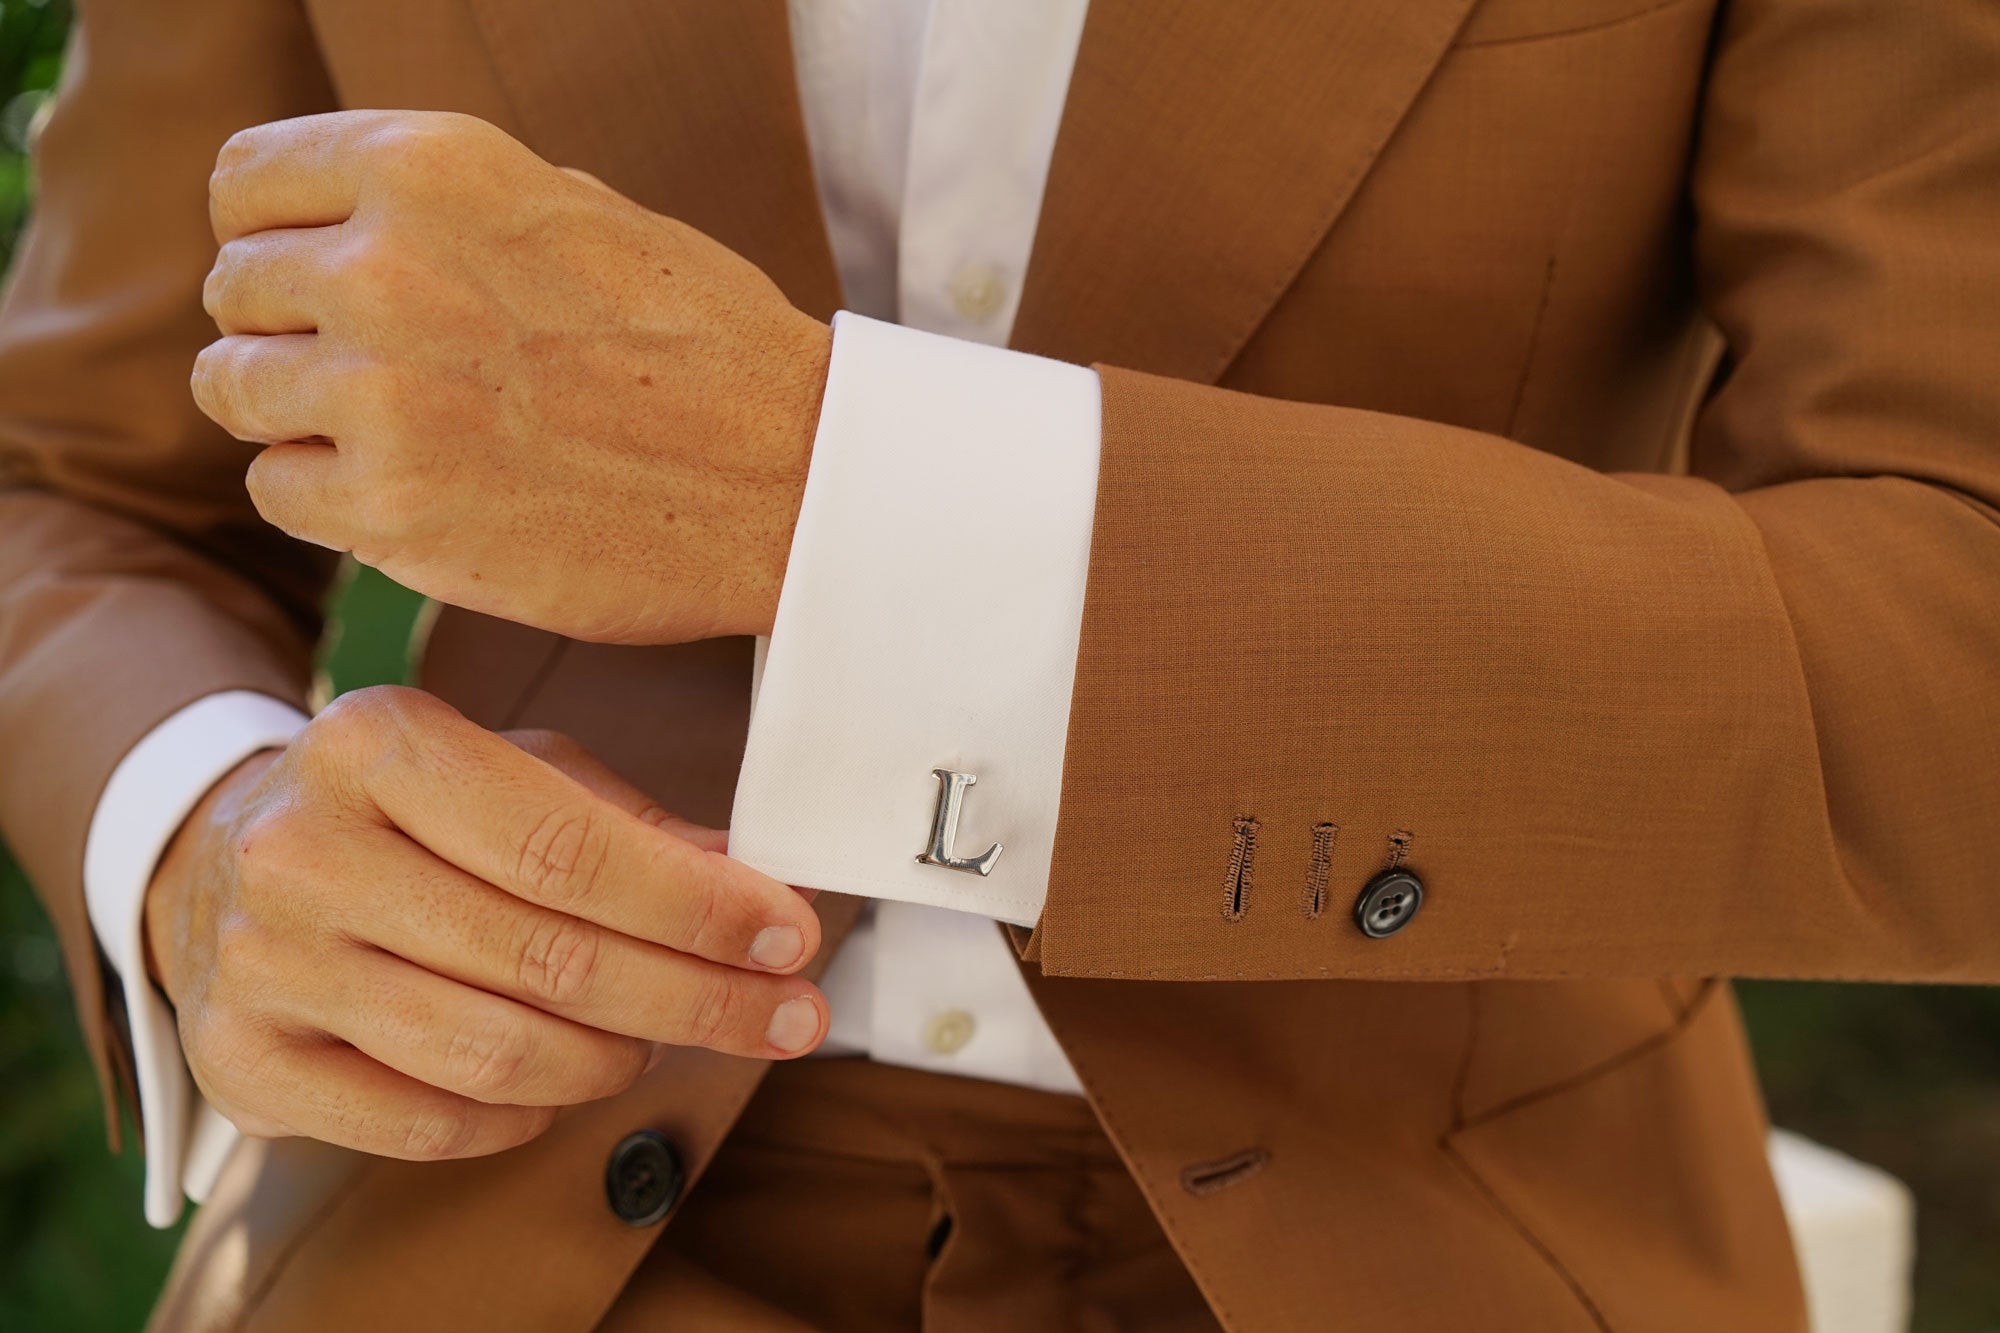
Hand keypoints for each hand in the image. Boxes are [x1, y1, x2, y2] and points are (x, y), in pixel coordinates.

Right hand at [143, 685, 826, 1161]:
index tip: (790, 936)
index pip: (567, 847)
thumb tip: (754, 884)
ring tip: (661, 1039)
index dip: (694, 906)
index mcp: (378, 743)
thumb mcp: (512, 769)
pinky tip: (567, 1079)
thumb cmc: (407, 812)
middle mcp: (304, 848)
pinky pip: (429, 1124)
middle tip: (784, 1014)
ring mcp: (262, 962)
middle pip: (546, 957)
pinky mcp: (243, 1061)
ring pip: (494, 1053)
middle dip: (696, 998)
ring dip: (615, 1059)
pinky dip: (525, 1116)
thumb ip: (629, 823)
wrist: (222, 859)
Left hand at [191, 110, 830, 644]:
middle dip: (290, 330)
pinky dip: (325, 498)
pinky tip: (407, 494)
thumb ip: (446, 208)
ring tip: (387, 435)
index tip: (304, 280)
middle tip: (374, 374)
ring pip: (233, 389)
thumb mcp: (578, 212)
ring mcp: (382, 393)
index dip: (267, 234)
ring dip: (294, 414)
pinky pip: (276, 489)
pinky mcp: (391, 509)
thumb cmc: (705, 345)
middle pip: (236, 290)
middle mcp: (388, 267)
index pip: (245, 183)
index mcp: (432, 167)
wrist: (791, 480)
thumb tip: (344, 228)